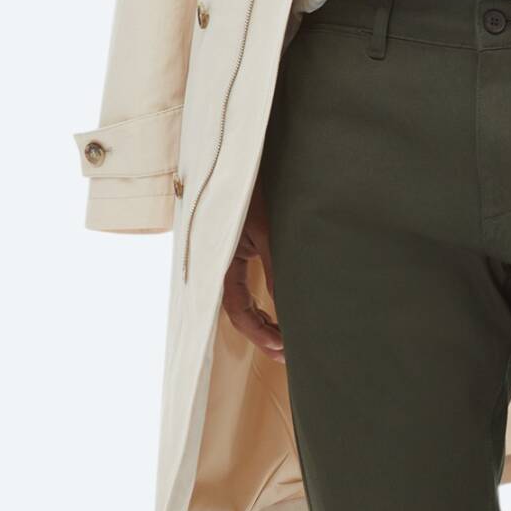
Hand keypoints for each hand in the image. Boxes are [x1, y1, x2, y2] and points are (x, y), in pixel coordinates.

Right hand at [221, 173, 284, 360]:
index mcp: (221, 261)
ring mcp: (234, 254)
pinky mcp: (246, 244)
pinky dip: (266, 297)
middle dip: (262, 332)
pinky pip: (251, 280)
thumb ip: (276, 266)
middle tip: (288, 352)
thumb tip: (289, 305)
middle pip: (239, 309)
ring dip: (265, 318)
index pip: (236, 308)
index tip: (282, 345)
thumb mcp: (266, 230)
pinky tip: (282, 306)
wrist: (247, 158)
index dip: (257, 331)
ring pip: (245, 297)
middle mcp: (223, 262)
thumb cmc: (252, 190)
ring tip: (288, 337)